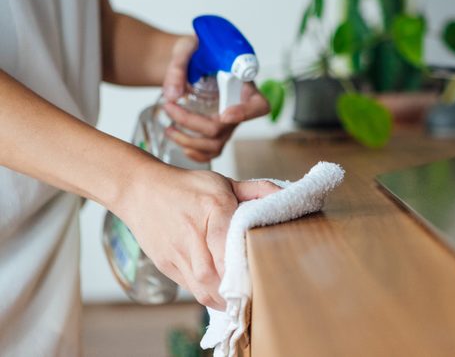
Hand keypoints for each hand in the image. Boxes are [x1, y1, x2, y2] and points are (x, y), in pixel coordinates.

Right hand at [118, 163, 279, 309]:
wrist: (141, 190)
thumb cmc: (187, 187)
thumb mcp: (223, 182)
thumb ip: (256, 190)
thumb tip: (284, 195)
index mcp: (213, 208)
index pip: (228, 246)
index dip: (242, 269)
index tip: (259, 278)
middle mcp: (193, 233)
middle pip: (214, 275)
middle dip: (235, 291)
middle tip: (255, 297)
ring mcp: (176, 252)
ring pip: (201, 288)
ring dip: (222, 299)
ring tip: (240, 302)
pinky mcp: (166, 265)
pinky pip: (190, 288)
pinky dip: (207, 294)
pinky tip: (221, 295)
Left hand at [161, 36, 269, 161]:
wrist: (189, 59)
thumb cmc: (196, 51)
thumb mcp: (187, 48)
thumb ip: (179, 67)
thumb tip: (172, 95)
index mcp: (244, 85)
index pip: (259, 106)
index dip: (245, 114)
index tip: (224, 114)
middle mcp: (240, 107)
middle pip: (225, 127)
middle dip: (193, 122)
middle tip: (169, 107)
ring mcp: (228, 123)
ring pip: (216, 144)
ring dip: (189, 141)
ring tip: (168, 128)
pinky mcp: (216, 132)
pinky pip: (210, 152)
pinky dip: (194, 153)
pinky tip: (180, 142)